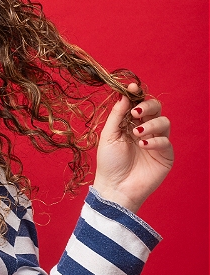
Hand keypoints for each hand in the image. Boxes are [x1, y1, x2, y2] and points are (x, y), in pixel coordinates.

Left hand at [92, 83, 173, 213]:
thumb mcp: (108, 136)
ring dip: (152, 124)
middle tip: (136, 113)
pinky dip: (156, 141)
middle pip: (156, 108)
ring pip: (164, 121)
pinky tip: (143, 145)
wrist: (115, 187)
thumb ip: (116, 115)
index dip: (137, 94)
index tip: (132, 87)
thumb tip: (123, 95)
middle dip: (147, 105)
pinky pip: (166, 142)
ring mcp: (157, 142)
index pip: (138, 103)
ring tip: (137, 134)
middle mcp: (145, 129)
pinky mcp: (165, 155)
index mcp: (130, 123)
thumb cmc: (109, 163)